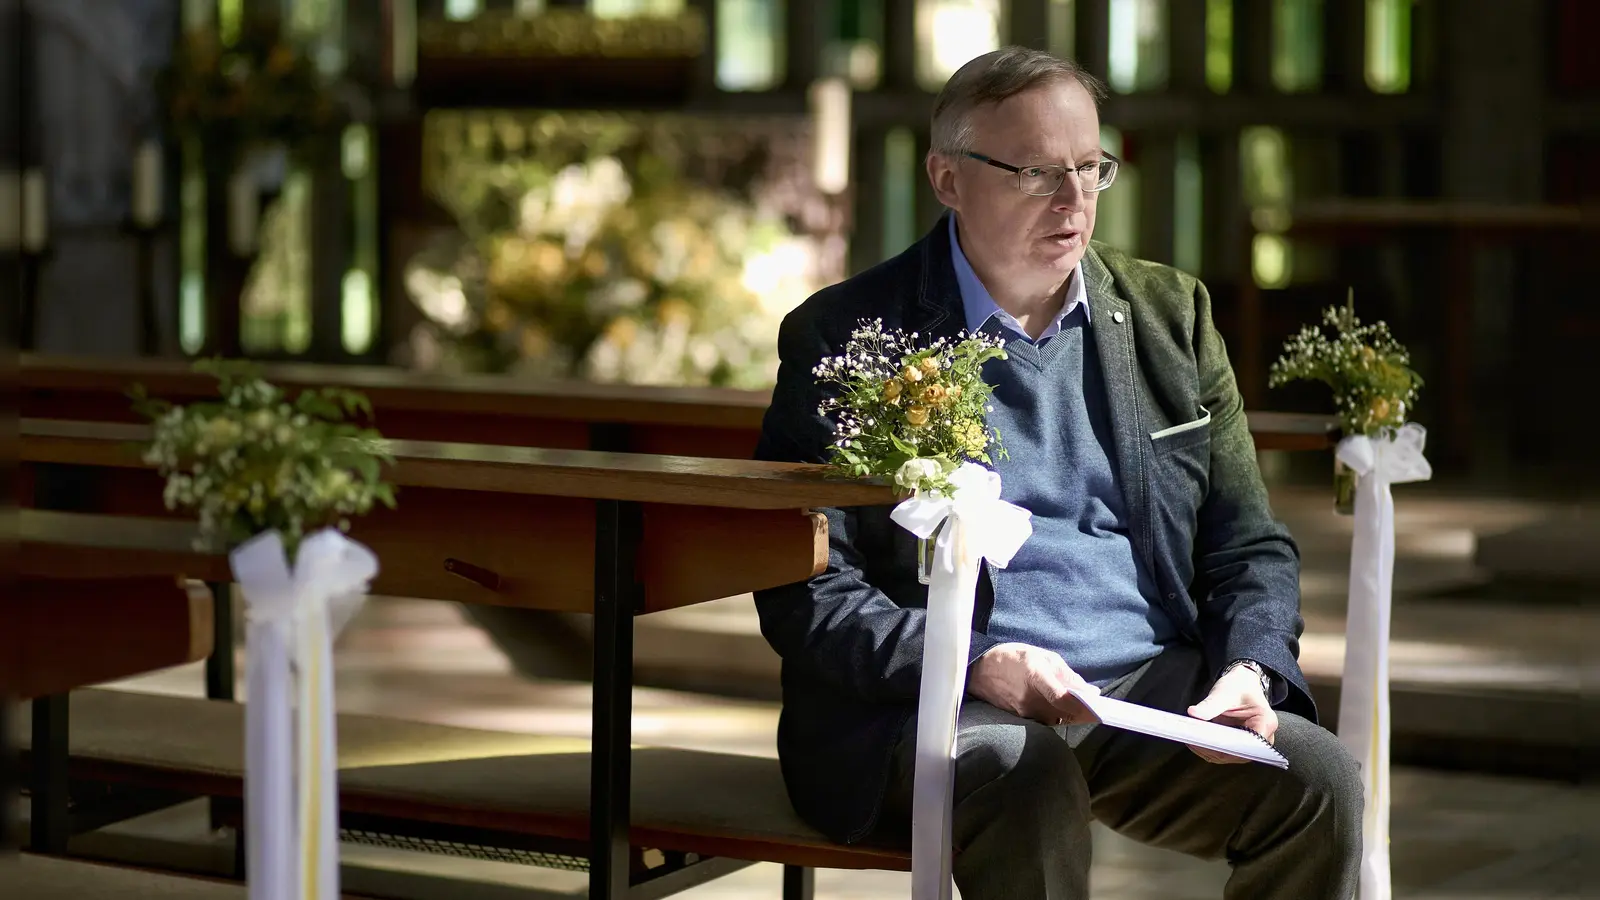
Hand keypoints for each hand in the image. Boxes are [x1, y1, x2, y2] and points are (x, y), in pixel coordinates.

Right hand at [968, 643, 1099, 725]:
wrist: (980, 670)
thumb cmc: (1013, 658)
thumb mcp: (1042, 655)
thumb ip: (1067, 674)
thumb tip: (1091, 691)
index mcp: (1035, 676)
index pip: (1062, 698)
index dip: (1082, 705)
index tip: (1098, 707)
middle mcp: (1030, 698)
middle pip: (1064, 713)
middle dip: (1083, 712)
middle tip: (1096, 709)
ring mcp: (1024, 712)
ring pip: (1057, 719)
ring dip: (1071, 715)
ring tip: (1080, 706)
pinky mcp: (1021, 719)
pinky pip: (1046, 720)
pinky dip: (1057, 715)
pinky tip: (1062, 708)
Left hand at [1185, 664, 1278, 763]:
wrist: (1240, 684)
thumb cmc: (1239, 686)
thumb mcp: (1224, 692)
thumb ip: (1211, 704)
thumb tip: (1194, 713)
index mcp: (1265, 722)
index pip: (1250, 744)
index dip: (1229, 746)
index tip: (1209, 742)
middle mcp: (1262, 737)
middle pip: (1239, 753)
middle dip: (1215, 749)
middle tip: (1195, 741)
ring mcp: (1250, 743)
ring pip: (1229, 756)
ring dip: (1209, 751)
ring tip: (1192, 740)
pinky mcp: (1238, 745)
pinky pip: (1223, 753)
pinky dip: (1209, 749)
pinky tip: (1196, 741)